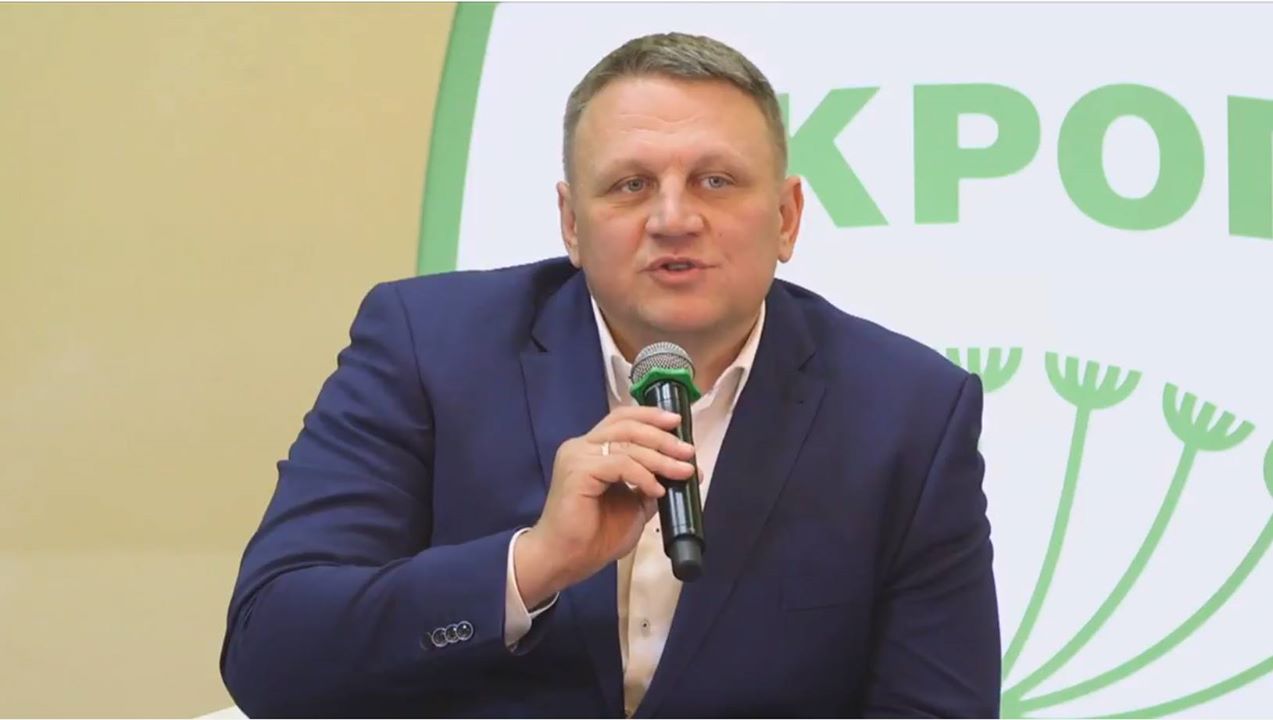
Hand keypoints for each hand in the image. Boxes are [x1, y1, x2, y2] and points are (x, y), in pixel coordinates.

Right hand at [514, 406, 696, 607]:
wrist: (567, 559)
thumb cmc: (595, 536)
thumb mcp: (634, 505)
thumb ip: (651, 484)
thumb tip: (684, 470)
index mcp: (592, 449)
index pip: (622, 419)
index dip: (650, 416)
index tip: (678, 422)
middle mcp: (582, 446)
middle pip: (627, 425)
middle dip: (662, 437)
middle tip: (688, 451)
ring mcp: (577, 456)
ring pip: (626, 443)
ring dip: (660, 457)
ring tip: (683, 472)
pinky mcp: (577, 471)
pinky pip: (620, 464)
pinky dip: (643, 475)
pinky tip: (657, 490)